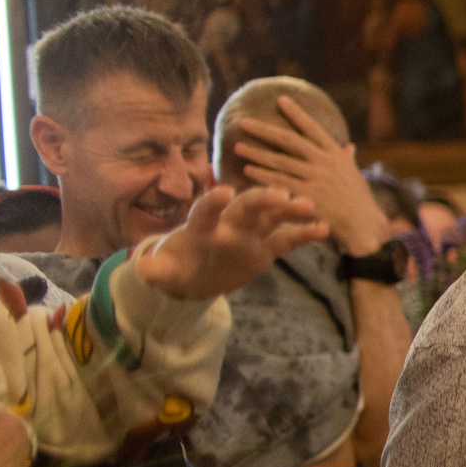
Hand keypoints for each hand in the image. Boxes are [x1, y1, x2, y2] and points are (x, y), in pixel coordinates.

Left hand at [131, 185, 327, 299]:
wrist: (195, 274)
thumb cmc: (177, 267)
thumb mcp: (164, 271)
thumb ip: (156, 270)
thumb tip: (142, 269)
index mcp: (202, 226)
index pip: (206, 210)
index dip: (213, 202)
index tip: (224, 192)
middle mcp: (229, 224)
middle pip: (245, 207)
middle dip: (260, 199)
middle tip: (278, 193)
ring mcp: (250, 234)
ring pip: (271, 217)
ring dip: (288, 209)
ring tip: (308, 204)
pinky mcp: (266, 248)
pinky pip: (287, 239)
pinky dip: (304, 234)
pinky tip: (324, 229)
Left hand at [231, 95, 388, 256]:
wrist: (365, 225)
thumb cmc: (359, 201)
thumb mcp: (355, 175)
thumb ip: (347, 159)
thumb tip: (349, 145)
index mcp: (335, 154)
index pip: (313, 128)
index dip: (296, 113)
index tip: (281, 100)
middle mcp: (325, 163)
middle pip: (289, 140)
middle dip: (265, 129)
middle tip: (244, 121)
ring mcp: (316, 179)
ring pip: (280, 161)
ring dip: (256, 152)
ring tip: (238, 146)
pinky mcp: (307, 196)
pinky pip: (280, 182)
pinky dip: (263, 175)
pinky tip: (247, 170)